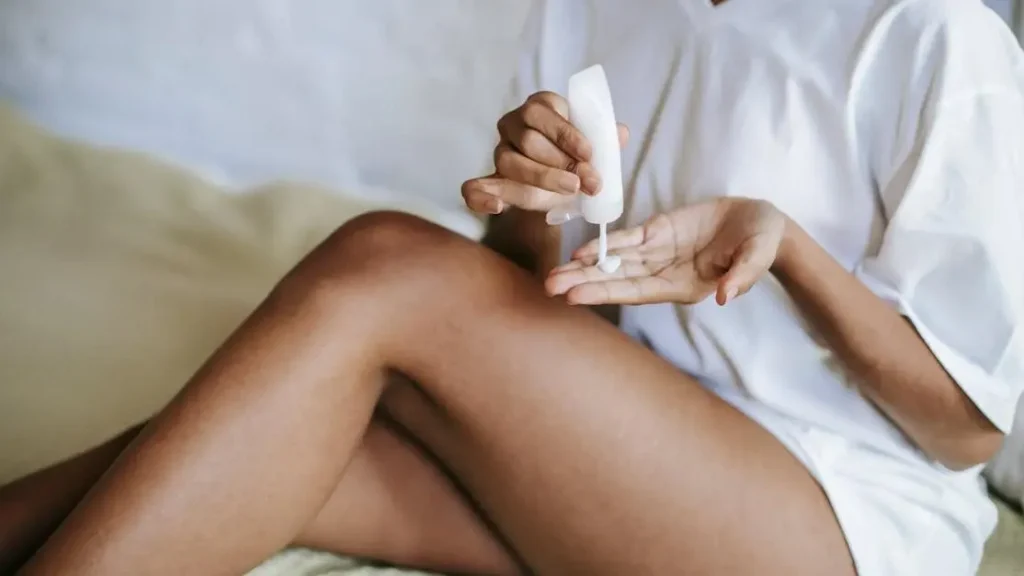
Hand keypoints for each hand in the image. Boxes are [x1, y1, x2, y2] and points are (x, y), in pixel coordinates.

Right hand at [462, 91, 628, 214]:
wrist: (563, 185)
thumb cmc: (577, 158)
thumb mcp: (593, 145)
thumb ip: (604, 138)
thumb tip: (619, 133)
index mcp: (537, 108)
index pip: (541, 113)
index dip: (566, 133)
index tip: (589, 154)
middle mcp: (512, 126)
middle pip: (527, 140)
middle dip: (560, 162)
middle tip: (587, 180)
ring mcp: (499, 154)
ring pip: (509, 163)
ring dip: (542, 178)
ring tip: (571, 189)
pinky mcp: (490, 183)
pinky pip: (474, 189)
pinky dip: (483, 199)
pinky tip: (498, 208)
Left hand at [546, 198, 786, 305]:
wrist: (760, 221)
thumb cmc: (762, 242)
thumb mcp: (758, 255)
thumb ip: (742, 276)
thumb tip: (726, 296)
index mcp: (684, 286)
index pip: (637, 292)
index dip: (607, 293)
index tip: (576, 297)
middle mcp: (664, 274)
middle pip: (617, 281)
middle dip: (583, 284)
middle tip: (548, 288)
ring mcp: (658, 254)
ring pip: (614, 263)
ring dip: (583, 269)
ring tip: (552, 275)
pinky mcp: (657, 232)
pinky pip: (625, 240)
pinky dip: (602, 245)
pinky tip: (578, 252)